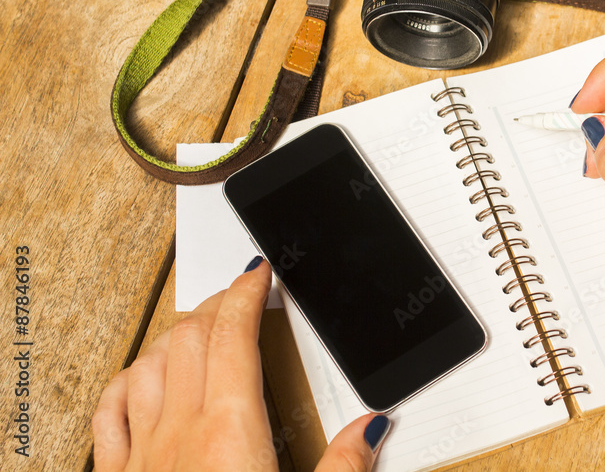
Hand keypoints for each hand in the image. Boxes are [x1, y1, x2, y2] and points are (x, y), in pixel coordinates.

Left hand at [92, 259, 389, 470]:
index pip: (232, 333)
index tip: (257, 274)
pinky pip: (111, 409)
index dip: (244, 293)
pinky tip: (140, 377)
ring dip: (174, 335)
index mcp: (231, 433)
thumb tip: (369, 426)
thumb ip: (343, 468)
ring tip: (197, 328)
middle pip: (190, 336)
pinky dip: (128, 378)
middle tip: (240, 296)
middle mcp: (179, 433)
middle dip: (215, 304)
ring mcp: (141, 456)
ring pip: (148, 362)